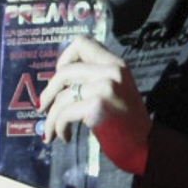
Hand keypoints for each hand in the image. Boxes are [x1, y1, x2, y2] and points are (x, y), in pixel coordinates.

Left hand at [38, 36, 150, 174]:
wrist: (145, 145)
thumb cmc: (128, 122)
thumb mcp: (117, 90)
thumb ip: (96, 78)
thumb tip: (60, 79)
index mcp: (116, 64)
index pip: (83, 43)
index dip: (65, 58)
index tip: (61, 78)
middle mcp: (111, 71)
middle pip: (65, 71)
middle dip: (48, 91)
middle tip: (43, 107)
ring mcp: (104, 88)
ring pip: (62, 97)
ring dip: (51, 117)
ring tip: (51, 131)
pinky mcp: (97, 106)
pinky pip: (64, 113)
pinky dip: (58, 127)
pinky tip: (64, 137)